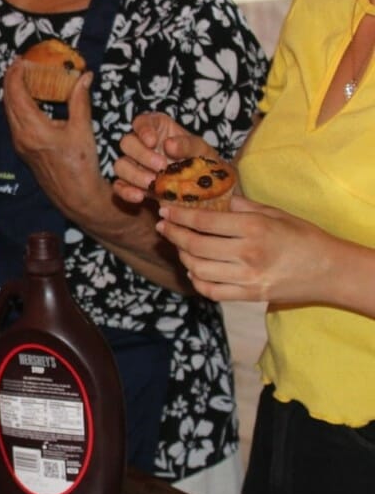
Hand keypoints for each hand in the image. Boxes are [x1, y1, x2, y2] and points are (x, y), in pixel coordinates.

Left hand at [2, 60, 102, 221]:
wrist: (76, 196)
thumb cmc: (81, 165)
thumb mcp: (83, 130)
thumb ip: (80, 100)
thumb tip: (84, 76)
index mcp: (33, 129)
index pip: (16, 94)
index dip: (16, 74)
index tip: (22, 60)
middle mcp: (21, 136)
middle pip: (8, 101)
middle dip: (12, 79)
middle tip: (21, 63)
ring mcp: (20, 144)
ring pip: (9, 111)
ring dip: (14, 91)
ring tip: (24, 76)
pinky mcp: (23, 149)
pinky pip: (15, 120)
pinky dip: (19, 104)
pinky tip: (30, 97)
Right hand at [112, 112, 218, 203]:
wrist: (206, 192)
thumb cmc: (204, 164)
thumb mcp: (202, 151)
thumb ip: (188, 144)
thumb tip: (169, 144)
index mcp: (158, 129)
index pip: (141, 122)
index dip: (143, 130)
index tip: (152, 141)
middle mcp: (142, 145)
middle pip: (127, 143)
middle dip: (142, 155)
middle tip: (161, 166)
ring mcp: (135, 165)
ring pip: (120, 165)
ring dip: (134, 174)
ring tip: (153, 184)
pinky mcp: (132, 185)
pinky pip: (119, 186)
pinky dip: (126, 191)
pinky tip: (139, 197)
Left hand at [157, 196, 340, 304]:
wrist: (329, 270)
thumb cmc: (302, 236)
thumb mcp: (273, 212)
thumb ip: (240, 206)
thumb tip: (209, 198)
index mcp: (253, 228)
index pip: (203, 221)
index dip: (178, 215)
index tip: (165, 209)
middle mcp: (247, 254)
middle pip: (195, 245)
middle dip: (173, 234)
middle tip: (164, 225)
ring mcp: (248, 278)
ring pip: (197, 269)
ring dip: (182, 257)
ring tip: (178, 245)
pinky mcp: (249, 296)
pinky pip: (211, 291)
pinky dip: (196, 280)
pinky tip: (193, 269)